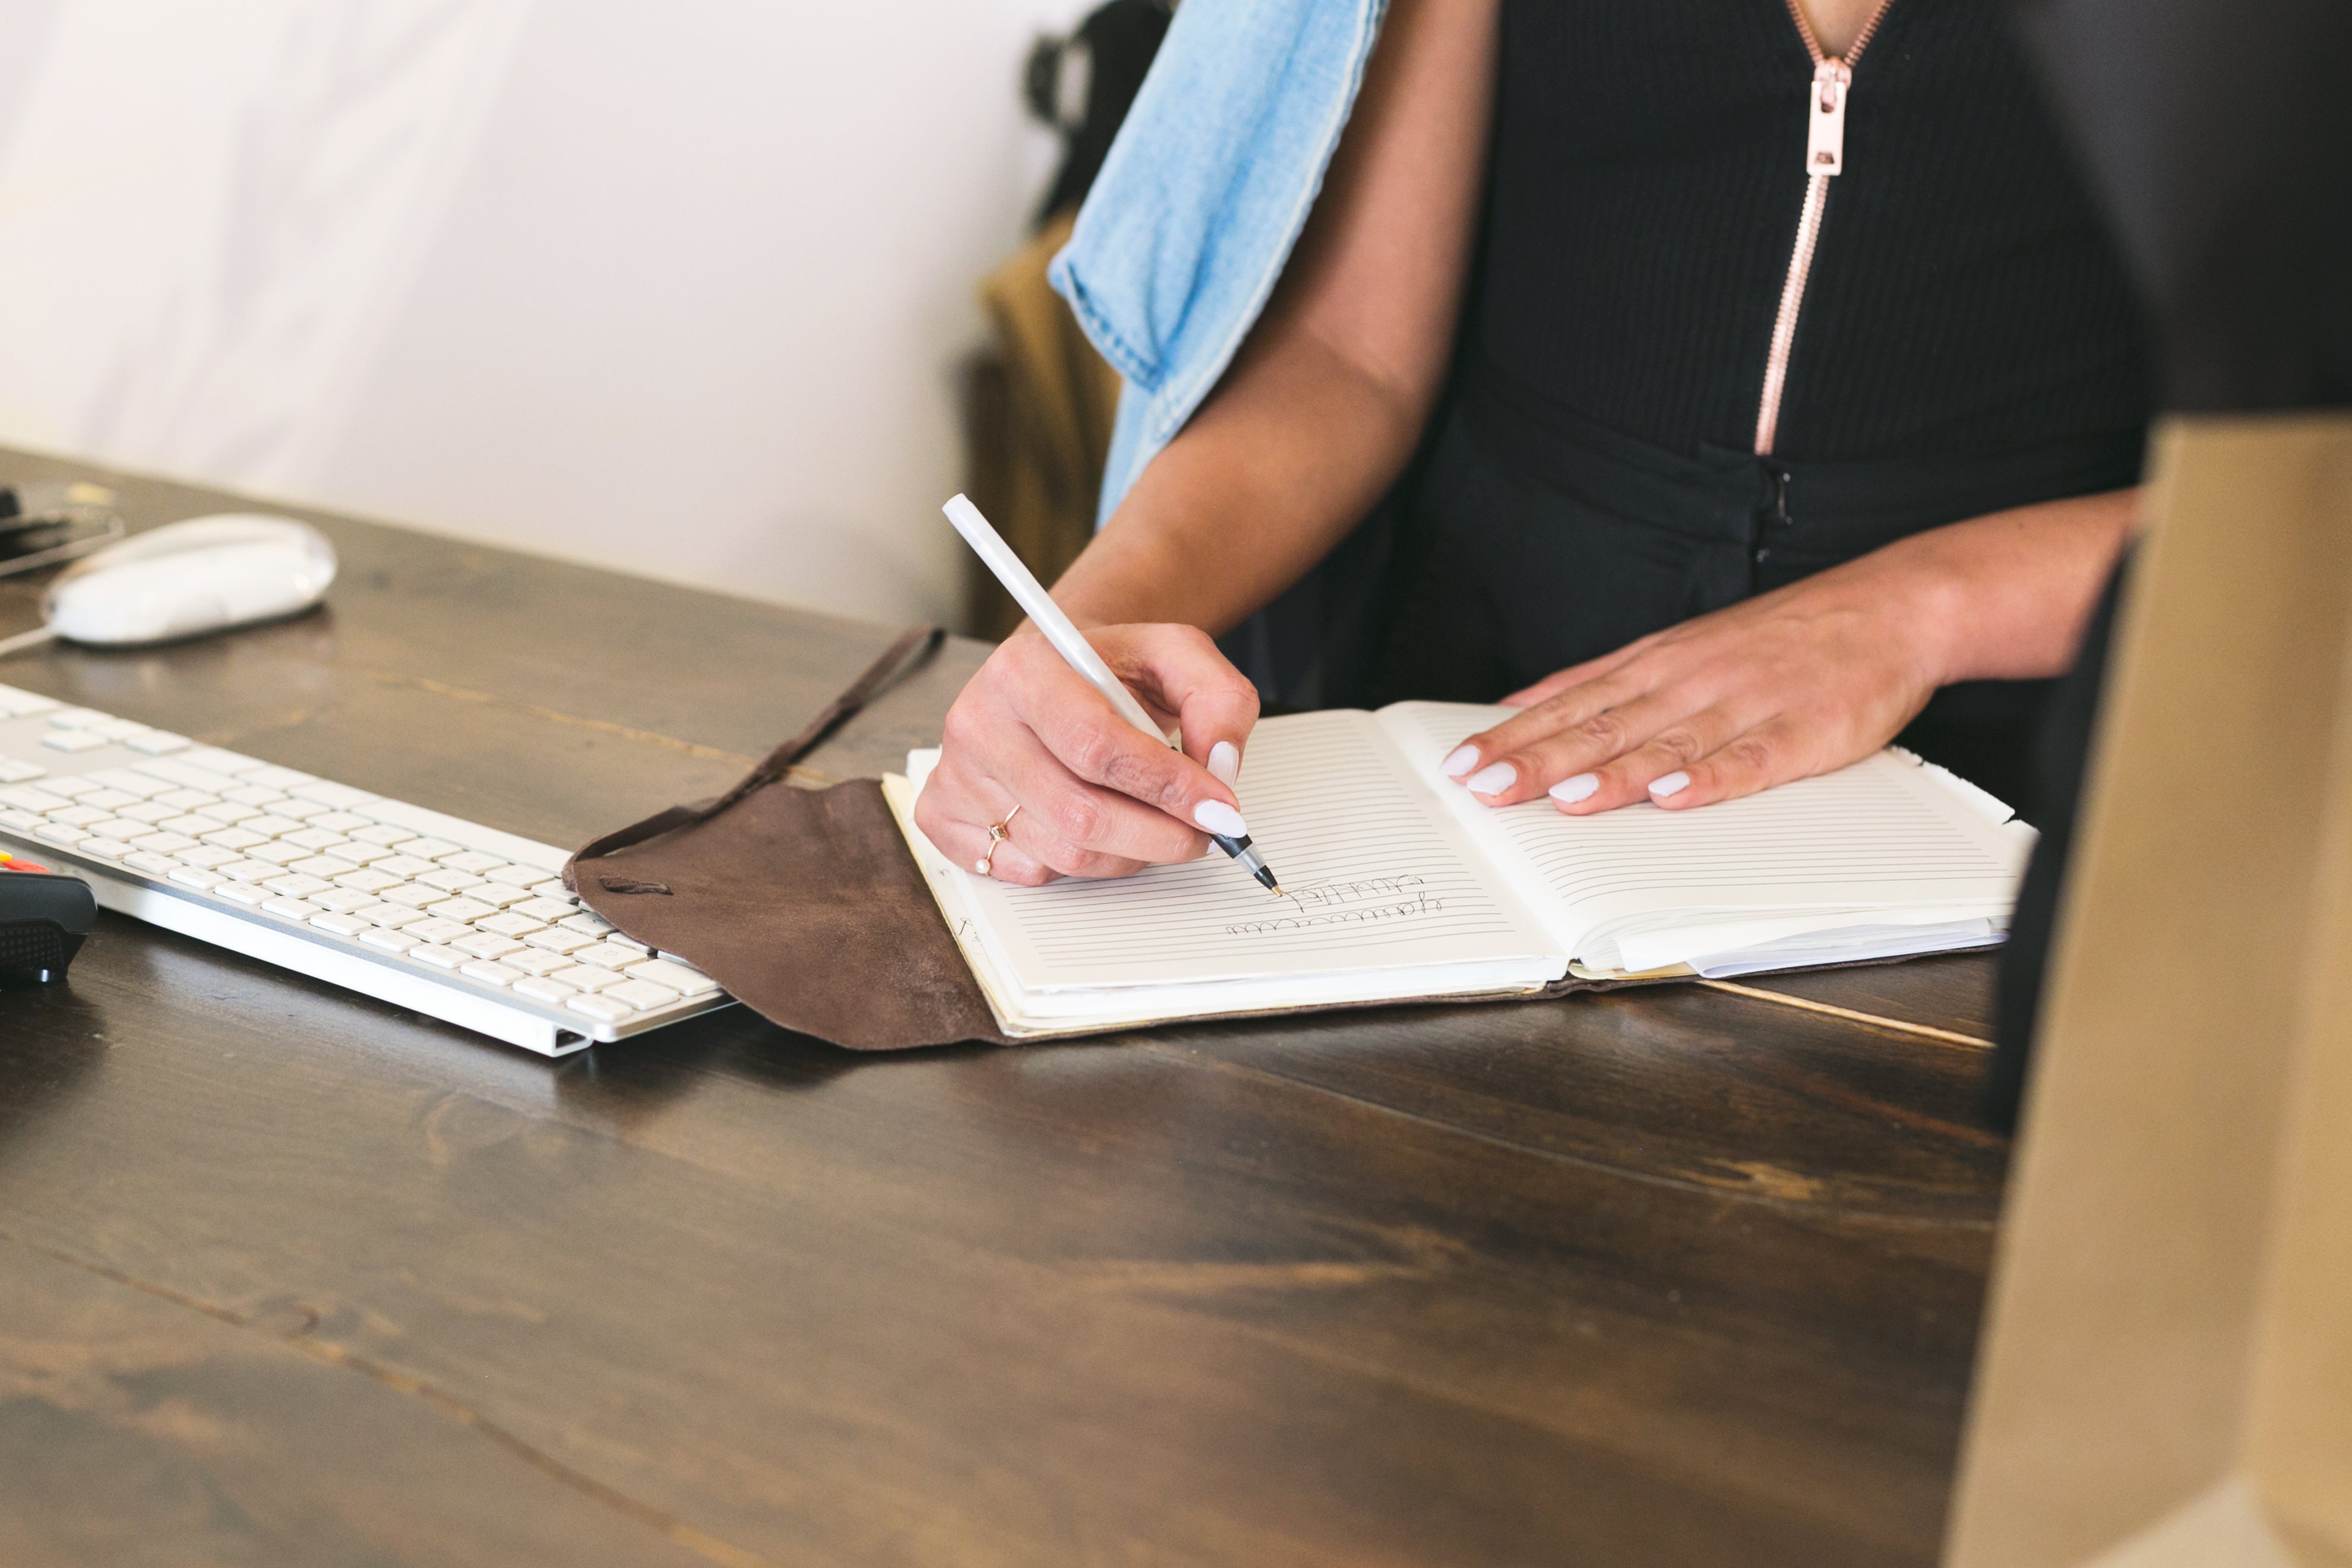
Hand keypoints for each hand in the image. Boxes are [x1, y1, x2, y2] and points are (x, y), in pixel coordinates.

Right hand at [915, 623, 1259, 883]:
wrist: (1058, 671)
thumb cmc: (1112, 669)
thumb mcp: (1178, 656)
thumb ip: (1218, 700)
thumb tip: (1219, 769)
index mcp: (1024, 669)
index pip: (1097, 746)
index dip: (1167, 788)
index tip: (1220, 810)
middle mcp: (977, 720)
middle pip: (1080, 814)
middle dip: (1159, 836)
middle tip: (1203, 834)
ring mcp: (955, 773)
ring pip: (1060, 853)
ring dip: (1126, 854)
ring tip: (1151, 823)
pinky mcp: (942, 816)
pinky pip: (1025, 873)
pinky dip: (1076, 865)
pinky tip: (1093, 827)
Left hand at [1438, 549, 1955, 814]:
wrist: (1886, 608)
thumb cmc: (1774, 636)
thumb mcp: (1675, 646)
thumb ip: (1601, 680)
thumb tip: (1521, 704)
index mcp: (1658, 664)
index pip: (1571, 704)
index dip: (1515, 735)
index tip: (1461, 762)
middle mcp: (1691, 681)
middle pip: (1605, 726)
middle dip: (1541, 759)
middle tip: (1485, 788)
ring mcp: (1746, 706)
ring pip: (1667, 744)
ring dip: (1612, 774)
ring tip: (1562, 799)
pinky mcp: (1801, 732)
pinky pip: (1751, 760)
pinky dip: (1712, 779)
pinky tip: (1674, 797)